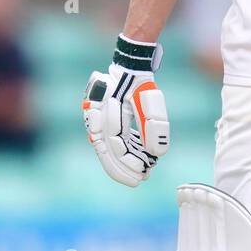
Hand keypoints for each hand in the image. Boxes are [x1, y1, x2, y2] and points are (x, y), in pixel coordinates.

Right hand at [83, 62, 169, 186]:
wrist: (128, 69)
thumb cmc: (140, 84)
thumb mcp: (150, 102)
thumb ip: (153, 126)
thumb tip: (156, 153)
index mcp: (108, 110)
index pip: (117, 144)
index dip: (129, 161)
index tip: (143, 172)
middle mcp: (96, 117)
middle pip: (106, 151)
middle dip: (122, 169)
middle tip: (137, 182)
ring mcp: (94, 119)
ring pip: (105, 149)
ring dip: (120, 163)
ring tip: (138, 173)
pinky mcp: (98, 122)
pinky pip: (107, 142)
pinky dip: (119, 153)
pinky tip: (134, 160)